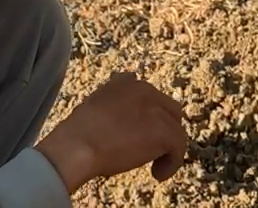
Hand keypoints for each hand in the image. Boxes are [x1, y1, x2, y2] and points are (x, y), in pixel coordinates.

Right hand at [34, 73, 188, 191]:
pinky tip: (158, 174)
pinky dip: (171, 163)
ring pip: (176, 130)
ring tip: (154, 166)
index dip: (150, 118)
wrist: (79, 145)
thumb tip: (125, 95)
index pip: (151, 97)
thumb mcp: (95, 104)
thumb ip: (113, 100)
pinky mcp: (165, 131)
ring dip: (167, 149)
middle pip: (170, 111)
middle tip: (151, 150)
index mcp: (128, 83)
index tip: (141, 134)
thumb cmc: (79, 131)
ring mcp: (157, 110)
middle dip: (164, 130)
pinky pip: (179, 148)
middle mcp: (146, 90)